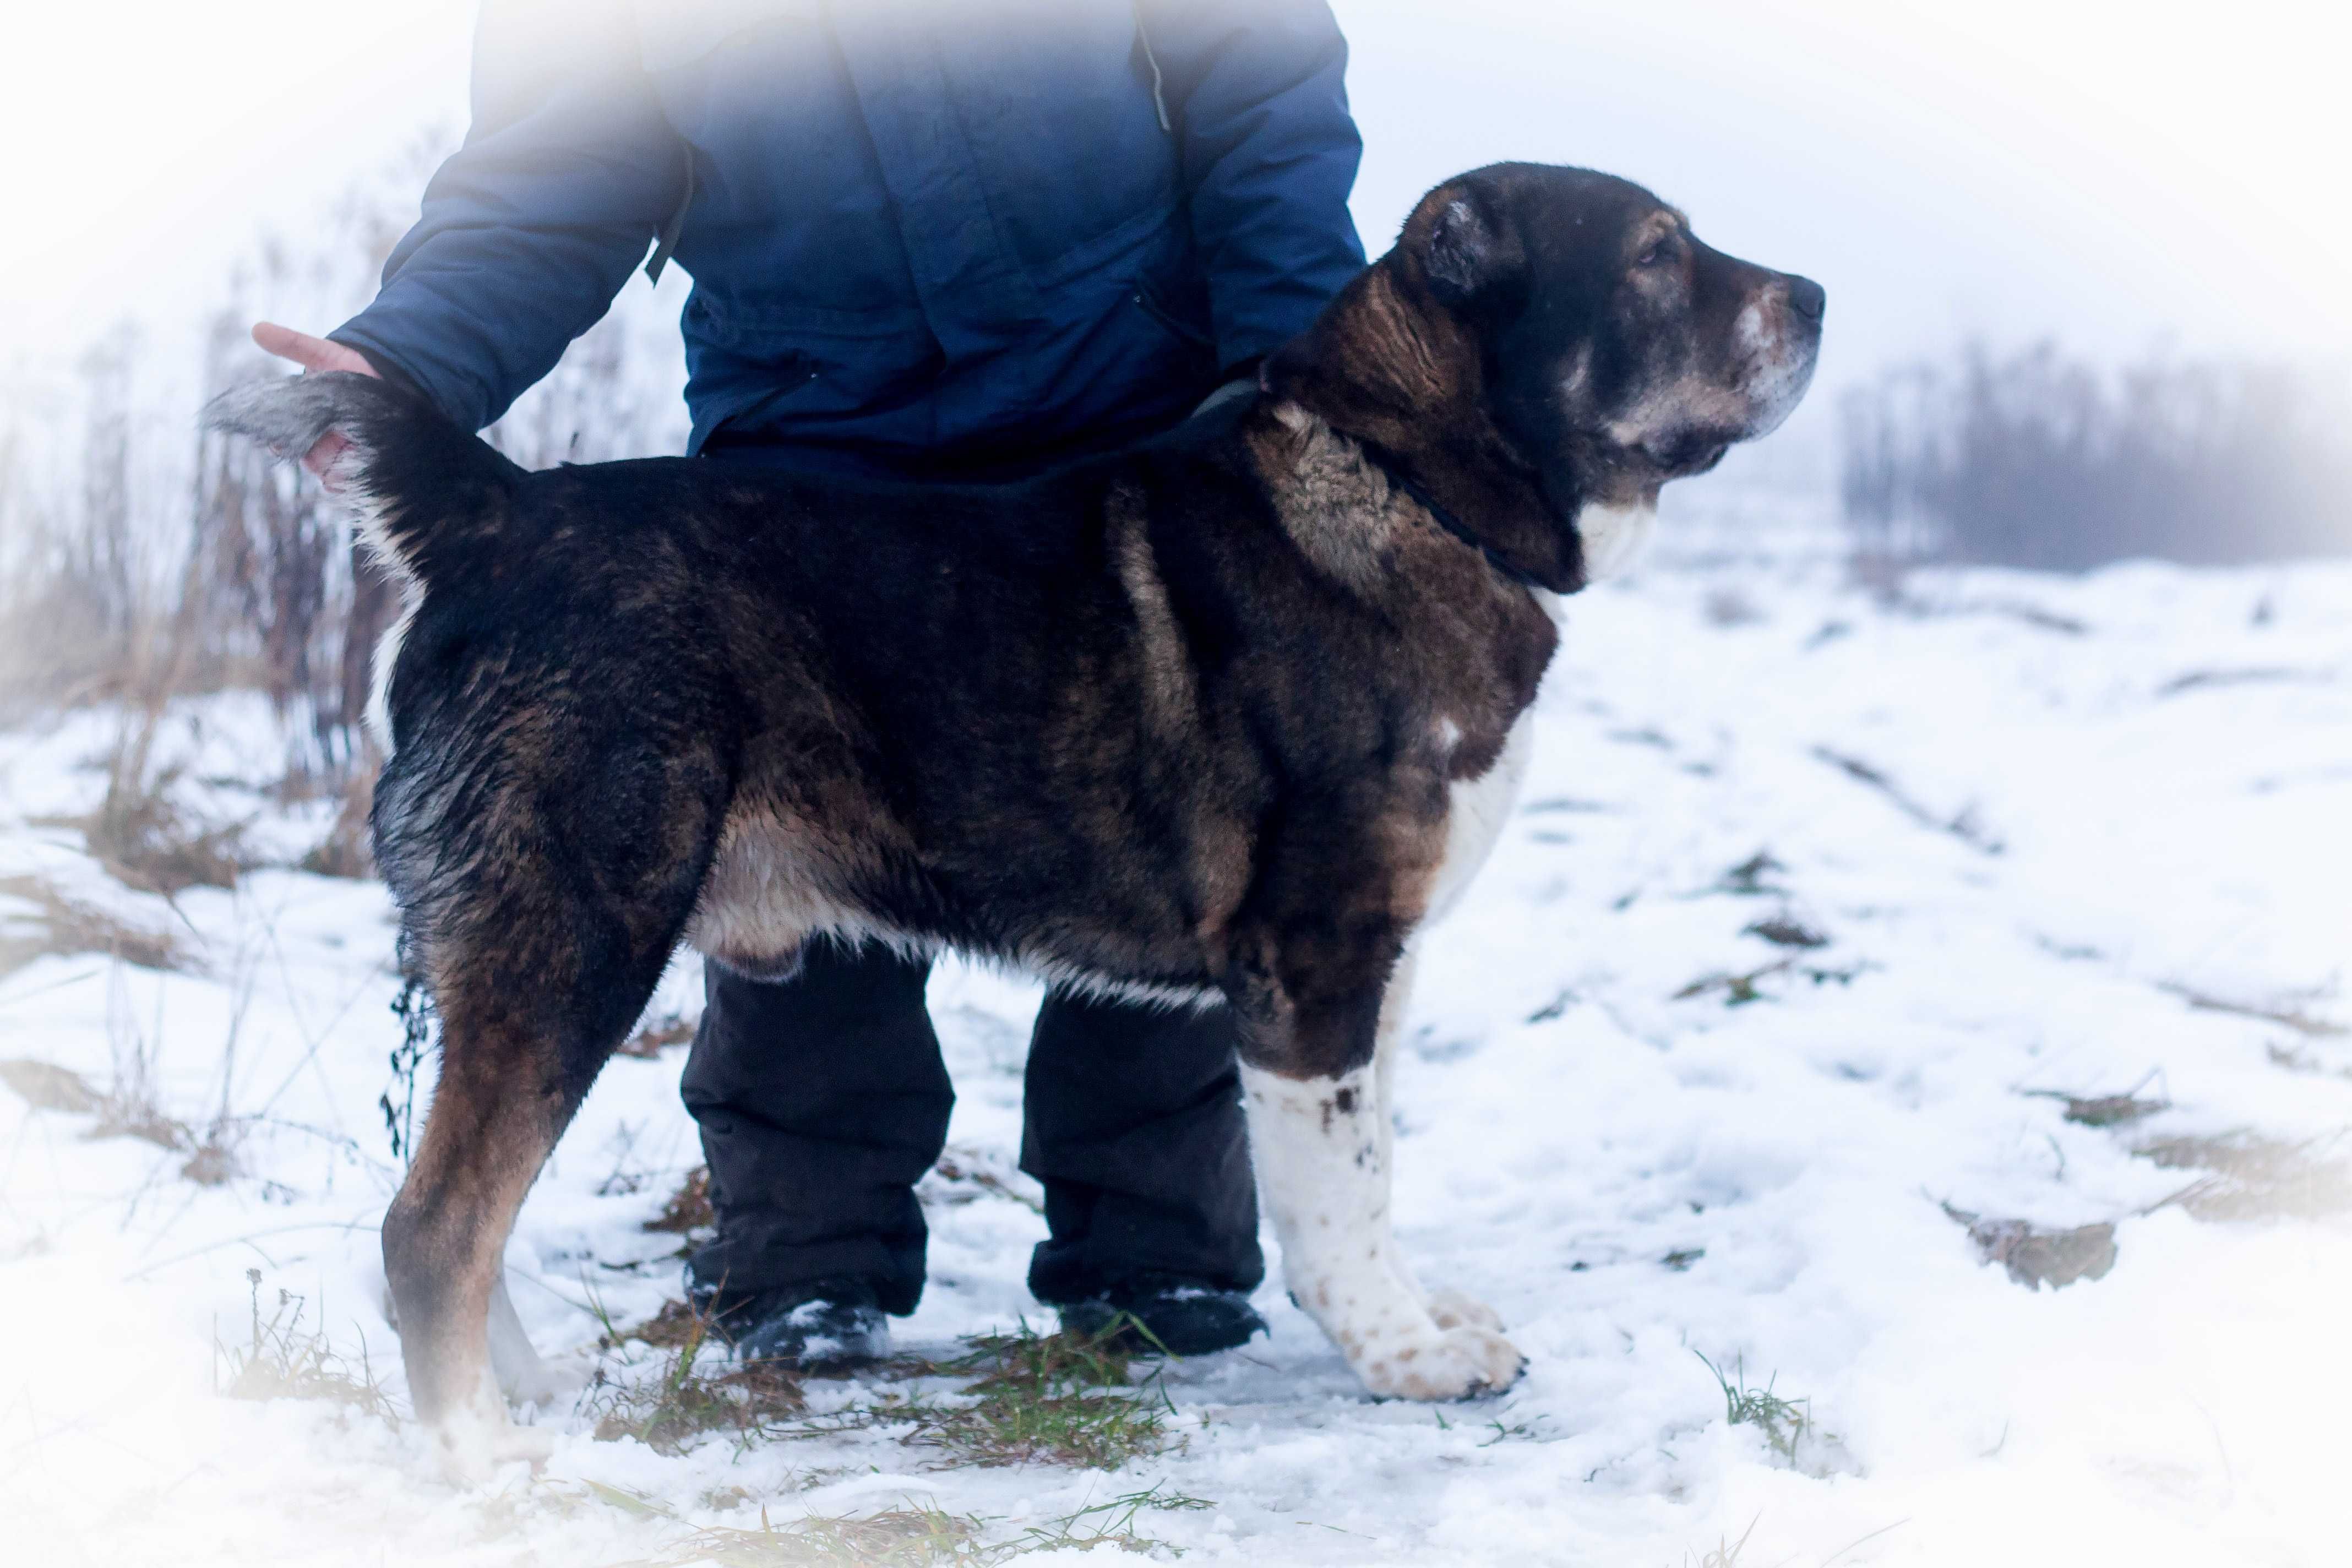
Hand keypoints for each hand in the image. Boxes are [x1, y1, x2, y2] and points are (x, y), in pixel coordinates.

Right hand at [250, 322, 377, 482]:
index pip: (283, 440)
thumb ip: (293, 344)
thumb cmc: (354, 368)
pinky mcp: (367, 463)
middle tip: (318, 448)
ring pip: (329, 473)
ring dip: (333, 468)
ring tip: (345, 453)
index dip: (278, 442)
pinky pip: (352, 481)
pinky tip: (358, 466)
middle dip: (311, 456)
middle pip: (308, 460)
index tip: (276, 441)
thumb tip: (257, 328)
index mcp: (307, 422)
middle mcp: (322, 442)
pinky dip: (351, 478)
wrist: (395, 378)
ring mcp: (344, 455)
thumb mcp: (324, 354)